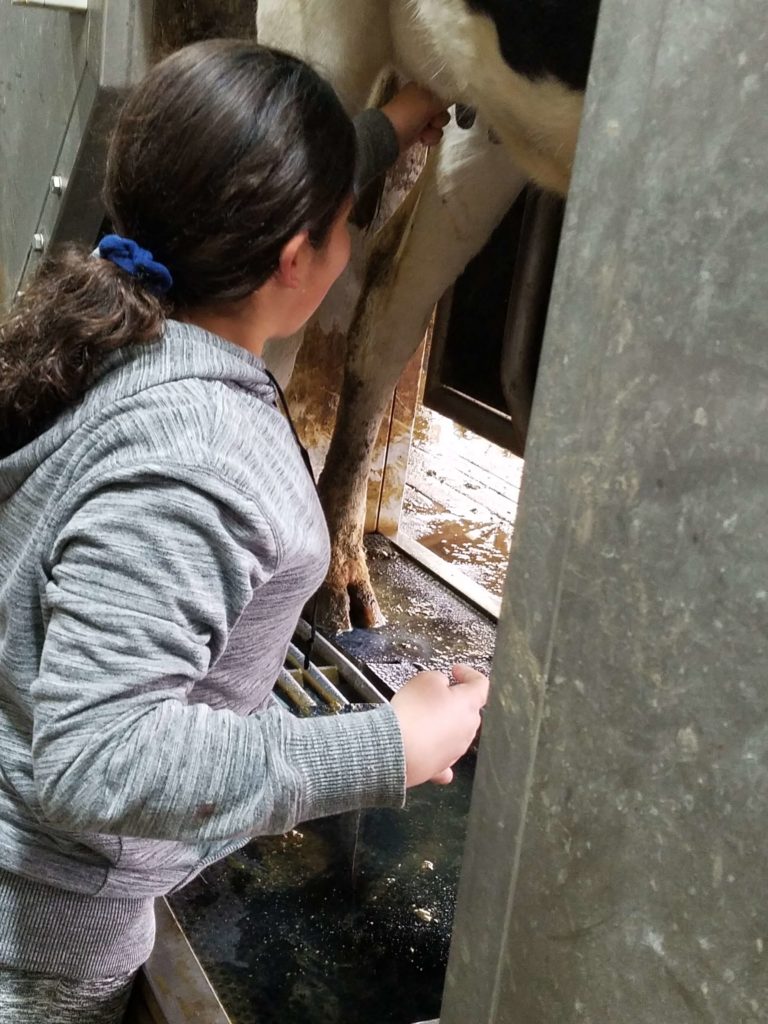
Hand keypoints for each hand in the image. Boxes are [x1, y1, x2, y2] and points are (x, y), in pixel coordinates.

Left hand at [380, 82, 450, 151]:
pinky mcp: (418, 131)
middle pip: (443, 109)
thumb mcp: (429, 101)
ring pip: (439, 123)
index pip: (443, 91)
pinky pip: (433, 134)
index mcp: (422, 87)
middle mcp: (421, 100)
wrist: (389, 136)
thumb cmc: (408, 114)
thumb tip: (457, 95)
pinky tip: (422, 139)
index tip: (443, 105)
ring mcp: (419, 117)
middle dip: (440, 117)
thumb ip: (445, 98)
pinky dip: (430, 138)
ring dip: (435, 130)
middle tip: (431, 119)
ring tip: (424, 132)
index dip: (445, 100)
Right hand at [391, 664, 488, 786]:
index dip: (468, 674)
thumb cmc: (412, 714)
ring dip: (443, 723)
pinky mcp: (441, 765)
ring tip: (421, 716)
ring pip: (455, 731)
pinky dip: (436, 748)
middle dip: (454, 700)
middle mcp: (468, 729)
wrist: (396, 747)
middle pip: (467, 709)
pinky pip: (442, 753)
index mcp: (468, 704)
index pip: (480, 684)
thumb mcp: (425, 679)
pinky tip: (426, 745)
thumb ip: (439, 678)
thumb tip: (440, 684)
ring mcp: (456, 749)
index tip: (457, 671)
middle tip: (434, 694)